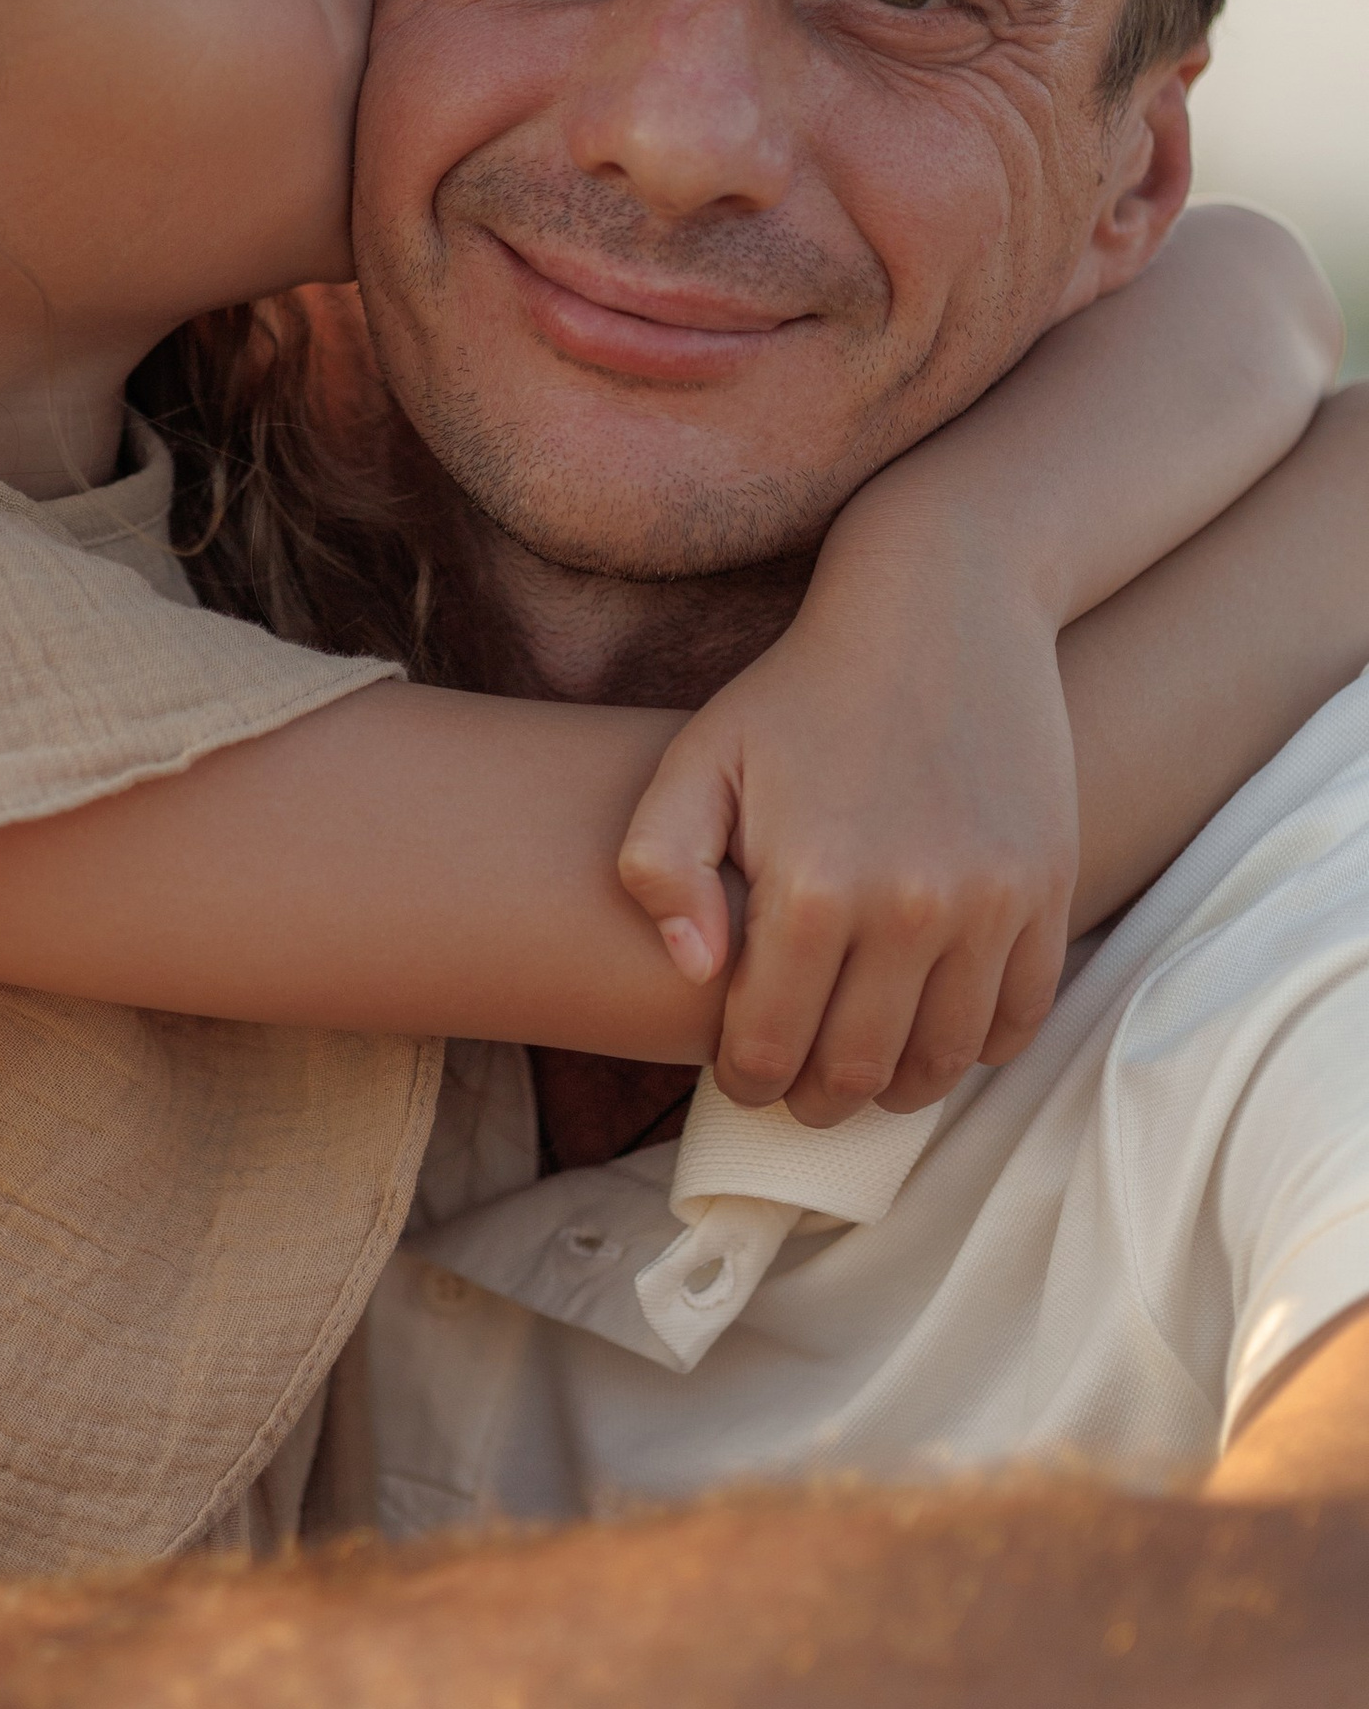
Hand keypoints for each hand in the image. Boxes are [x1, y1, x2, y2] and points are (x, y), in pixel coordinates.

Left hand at [618, 529, 1076, 1123]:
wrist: (940, 609)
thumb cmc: (799, 691)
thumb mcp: (697, 757)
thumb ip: (660, 866)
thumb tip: (694, 970)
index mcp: (811, 885)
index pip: (770, 1043)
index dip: (747, 1079)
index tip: (741, 1075)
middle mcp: (909, 906)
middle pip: (859, 1069)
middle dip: (816, 1098)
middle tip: (798, 1090)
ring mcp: (991, 902)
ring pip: (943, 1059)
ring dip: (899, 1089)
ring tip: (865, 1074)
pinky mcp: (1049, 888)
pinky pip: (1021, 1015)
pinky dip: (977, 1048)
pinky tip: (936, 1035)